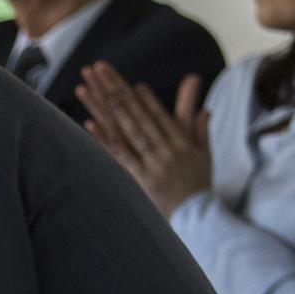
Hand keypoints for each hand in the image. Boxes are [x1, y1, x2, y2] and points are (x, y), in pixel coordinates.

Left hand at [78, 63, 212, 215]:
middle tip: (104, 74)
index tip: (133, 85)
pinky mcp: (141, 180)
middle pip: (140, 117)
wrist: (199, 218)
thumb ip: (201, 130)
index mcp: (181, 143)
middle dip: (120, 93)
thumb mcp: (205, 157)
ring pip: (130, 132)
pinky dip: (105, 139)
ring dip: (110, 109)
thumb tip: (206, 108)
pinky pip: (120, 156)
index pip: (161, 117)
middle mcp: (166, 151)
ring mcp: (153, 165)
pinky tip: (89, 124)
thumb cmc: (198, 187)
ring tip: (95, 92)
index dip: (147, 101)